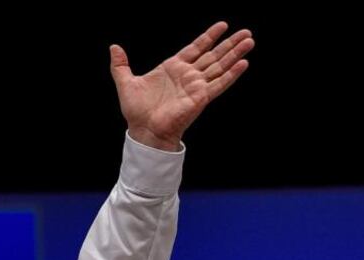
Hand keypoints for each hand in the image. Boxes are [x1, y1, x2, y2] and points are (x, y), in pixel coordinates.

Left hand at [110, 22, 253, 150]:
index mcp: (173, 68)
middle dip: (229, 44)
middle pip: (213, 55)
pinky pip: (219, 83)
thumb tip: (114, 47)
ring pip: (220, 66)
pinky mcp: (201, 97)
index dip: (209, 37)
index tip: (222, 25)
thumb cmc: (136, 110)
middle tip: (246, 32)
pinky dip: (231, 74)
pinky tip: (243, 63)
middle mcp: (188, 76)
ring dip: (235, 54)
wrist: (143, 130)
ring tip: (250, 41)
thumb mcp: (126, 83)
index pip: (195, 48)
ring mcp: (196, 86)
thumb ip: (120, 65)